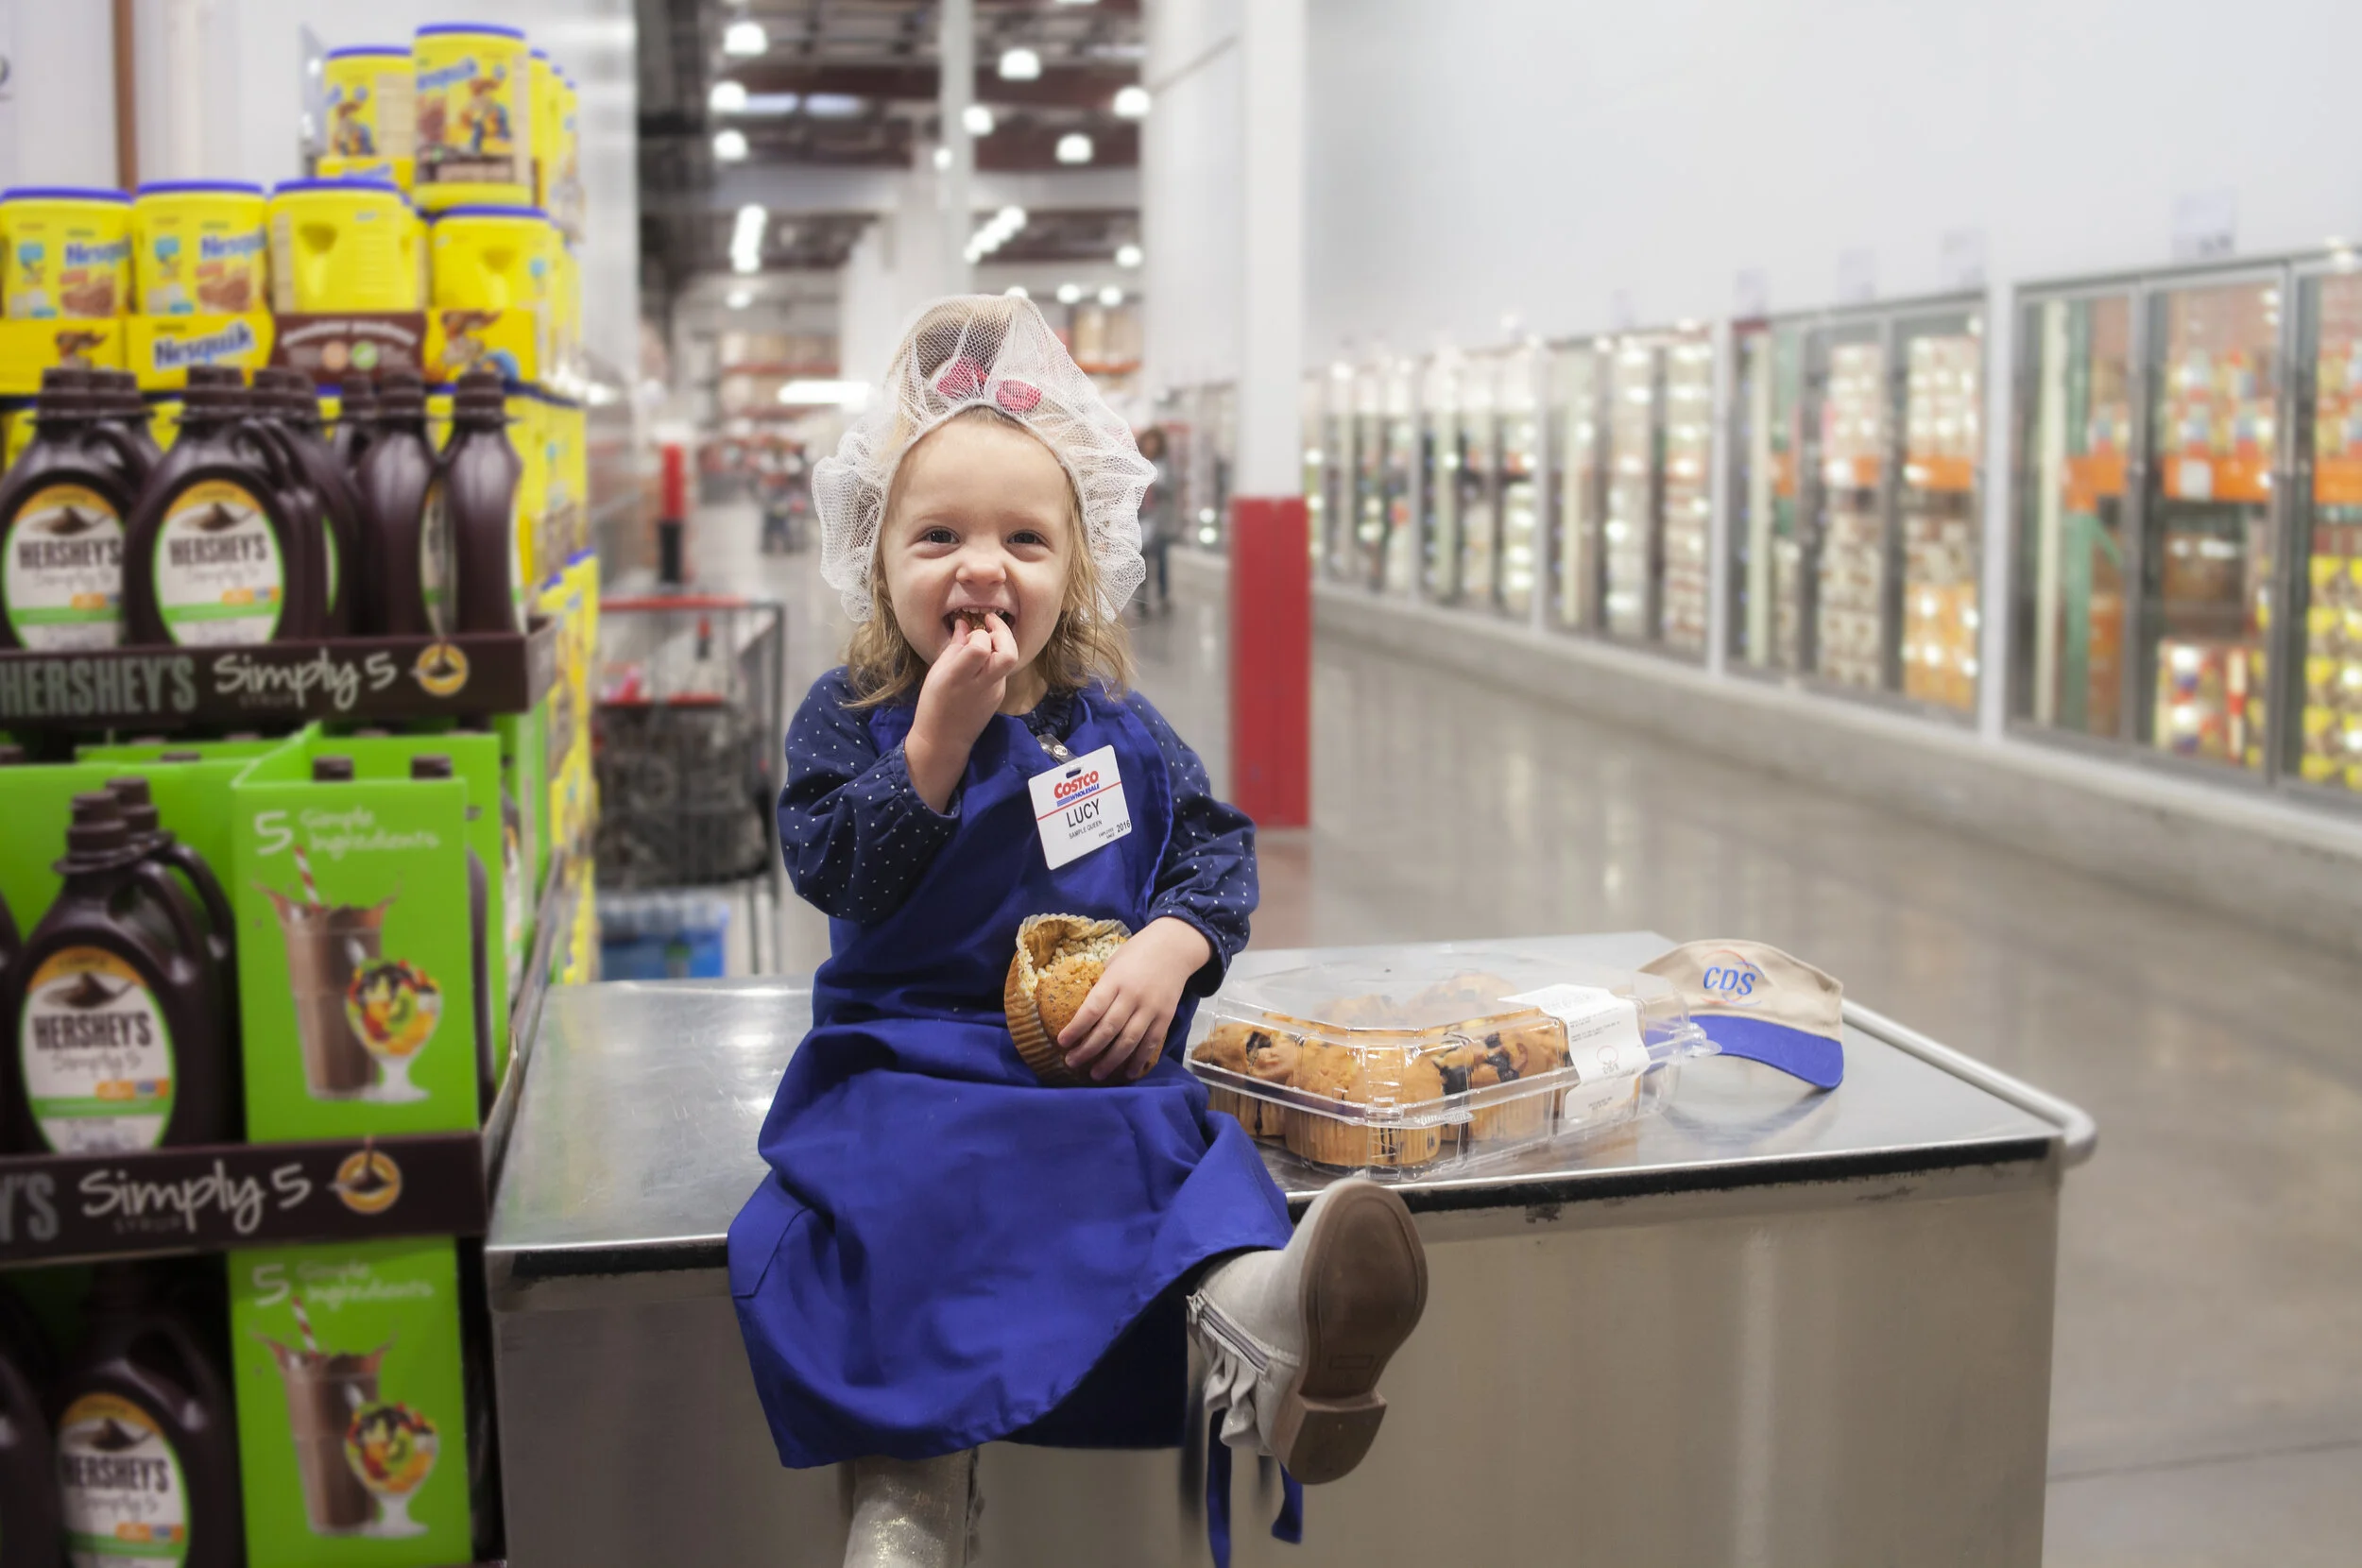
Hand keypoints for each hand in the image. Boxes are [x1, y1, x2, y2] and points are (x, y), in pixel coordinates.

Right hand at [906, 613, 1021, 811]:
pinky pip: (1002, 670)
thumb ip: (955, 646)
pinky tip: (982, 660)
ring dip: (1000, 643)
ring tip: (985, 639)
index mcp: (959, 677)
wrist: (944, 740)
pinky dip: (995, 658)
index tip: (971, 629)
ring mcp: (995, 691)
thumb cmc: (933, 704)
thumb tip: (965, 623)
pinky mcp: (1000, 695)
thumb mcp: (937, 673)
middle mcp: (981, 684)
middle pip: (1009, 654)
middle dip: (1003, 632)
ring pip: (1008, 659)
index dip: (980, 633)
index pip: (981, 647)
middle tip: (990, 623)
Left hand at [1058, 918, 1211, 1081]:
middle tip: (1072, 1062)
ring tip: (1095, 1075)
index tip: (1061, 1042)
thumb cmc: (1137, 952)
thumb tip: (1082, 1010)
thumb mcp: (1113, 962)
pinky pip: (1151, 1043)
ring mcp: (1151, 1008)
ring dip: (1110, 1061)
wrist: (1174, 946)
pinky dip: (1139, 1060)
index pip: (1092, 1009)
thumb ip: (1101, 986)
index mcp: (1115, 980)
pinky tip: (1128, 1073)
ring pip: (1128, 1041)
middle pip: (1108, 1029)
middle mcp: (1132, 996)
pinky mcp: (1166, 1017)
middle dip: (1087, 1050)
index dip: (1076, 1028)